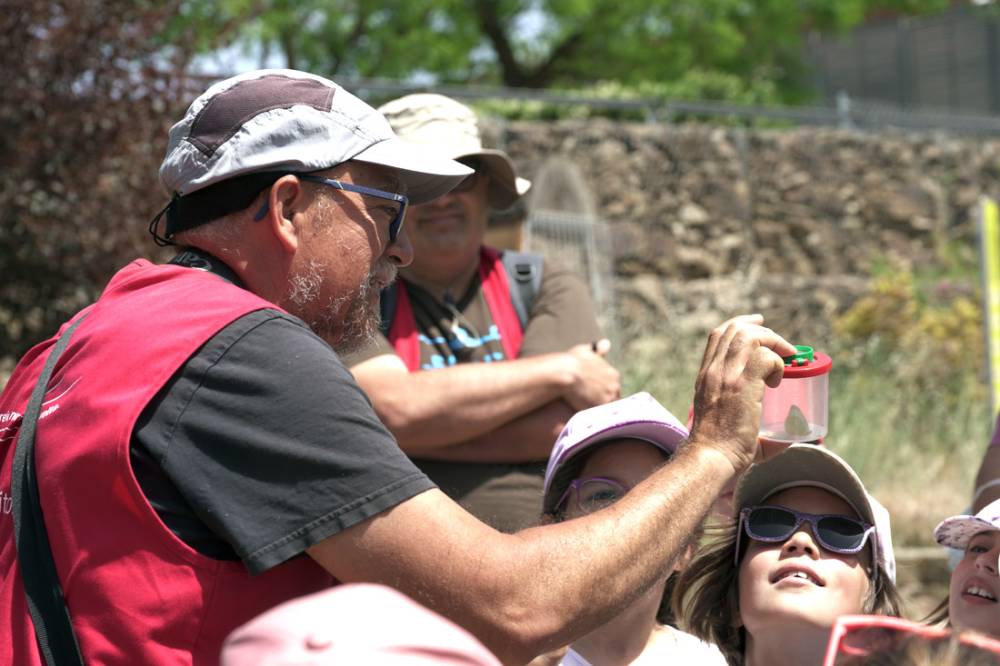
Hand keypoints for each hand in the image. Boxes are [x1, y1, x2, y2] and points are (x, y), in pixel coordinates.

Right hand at [563, 339, 619, 411]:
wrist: (563, 373)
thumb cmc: (571, 361)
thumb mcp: (585, 351)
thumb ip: (597, 349)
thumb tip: (606, 343)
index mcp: (613, 374)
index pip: (612, 388)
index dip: (602, 392)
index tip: (592, 395)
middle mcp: (615, 386)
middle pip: (613, 399)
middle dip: (603, 401)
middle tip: (589, 405)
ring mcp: (609, 397)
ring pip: (608, 408)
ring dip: (601, 411)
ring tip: (589, 415)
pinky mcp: (601, 407)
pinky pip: (601, 416)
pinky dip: (596, 417)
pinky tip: (587, 418)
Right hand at [688, 315, 793, 474]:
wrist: (711, 457)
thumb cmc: (721, 451)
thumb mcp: (730, 426)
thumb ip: (755, 427)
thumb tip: (787, 439)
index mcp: (705, 377)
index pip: (717, 336)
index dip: (737, 326)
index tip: (755, 328)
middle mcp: (713, 371)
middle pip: (733, 329)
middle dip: (758, 326)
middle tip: (776, 335)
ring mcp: (726, 375)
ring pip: (749, 336)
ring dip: (772, 340)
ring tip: (786, 354)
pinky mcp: (742, 384)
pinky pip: (766, 357)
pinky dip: (778, 363)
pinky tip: (779, 380)